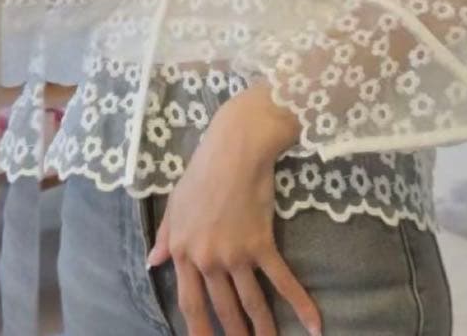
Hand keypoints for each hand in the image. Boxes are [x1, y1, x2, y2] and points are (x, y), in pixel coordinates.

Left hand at [145, 104, 322, 335]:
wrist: (234, 148)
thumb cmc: (202, 170)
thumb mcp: (176, 203)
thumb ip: (166, 236)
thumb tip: (153, 262)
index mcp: (185, 251)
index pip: (189, 303)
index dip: (197, 331)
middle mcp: (208, 259)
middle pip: (221, 310)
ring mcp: (235, 254)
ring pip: (250, 303)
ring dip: (262, 330)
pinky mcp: (261, 243)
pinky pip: (282, 280)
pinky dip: (299, 304)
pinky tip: (314, 324)